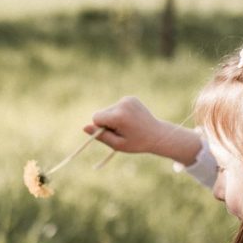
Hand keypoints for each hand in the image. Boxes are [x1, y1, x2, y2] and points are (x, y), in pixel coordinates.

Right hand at [85, 96, 203, 165]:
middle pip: (101, 113)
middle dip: (107, 123)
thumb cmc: (136, 143)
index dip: (101, 128)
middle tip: (122, 131)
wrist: (157, 134)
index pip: (96, 117)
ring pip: (108, 110)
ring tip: (127, 126)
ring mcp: (127, 99)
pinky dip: (119, 113)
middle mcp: (122, 104)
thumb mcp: (117, 144)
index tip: (113, 133)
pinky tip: (130, 119)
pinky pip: (116, 106)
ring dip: (113, 118)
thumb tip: (84, 127)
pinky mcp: (130, 98)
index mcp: (119, 116)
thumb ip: (100, 136)